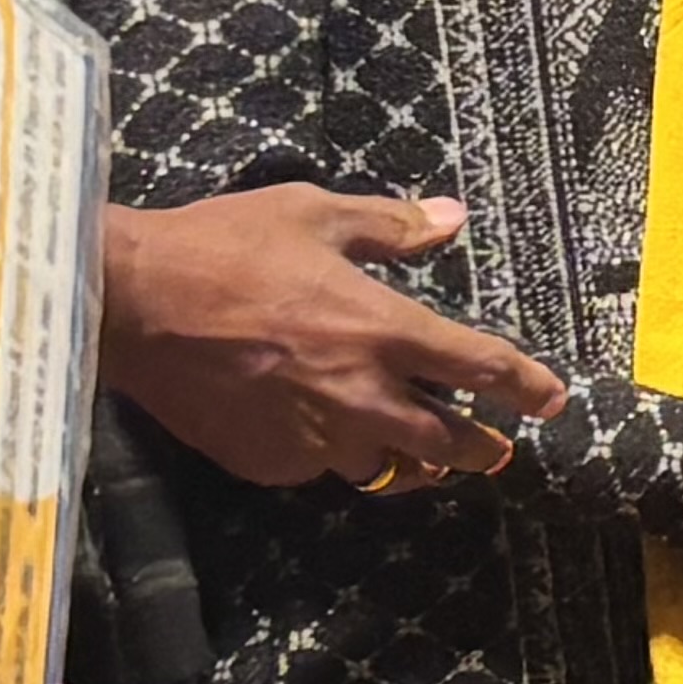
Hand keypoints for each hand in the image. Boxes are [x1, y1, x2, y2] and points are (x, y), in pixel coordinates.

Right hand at [98, 187, 566, 490]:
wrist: (131, 304)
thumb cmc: (224, 247)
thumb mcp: (313, 214)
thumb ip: (389, 225)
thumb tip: (451, 218)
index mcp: (382, 330)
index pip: (480, 367)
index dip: (525, 386)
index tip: (551, 399)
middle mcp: (361, 395)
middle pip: (448, 443)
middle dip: (482, 449)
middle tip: (497, 449)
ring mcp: (314, 437)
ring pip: (388, 469)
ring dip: (414, 462)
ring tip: (425, 457)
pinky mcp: (269, 461)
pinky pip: (320, 469)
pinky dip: (336, 456)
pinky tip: (331, 440)